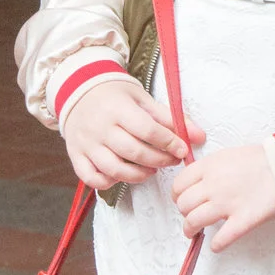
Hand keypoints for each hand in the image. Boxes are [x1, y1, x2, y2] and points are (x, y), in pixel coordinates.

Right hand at [60, 80, 189, 189]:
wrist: (79, 92)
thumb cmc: (117, 96)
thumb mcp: (143, 100)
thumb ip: (170, 118)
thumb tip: (199, 137)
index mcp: (118, 109)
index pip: (147, 130)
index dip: (168, 142)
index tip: (182, 150)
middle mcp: (100, 128)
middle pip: (133, 152)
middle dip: (158, 160)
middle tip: (172, 160)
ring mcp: (86, 144)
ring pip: (113, 169)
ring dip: (138, 175)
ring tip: (152, 170)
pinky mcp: (75, 156)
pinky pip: (92, 178)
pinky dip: (109, 182)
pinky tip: (124, 176)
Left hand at [173, 142, 274, 251]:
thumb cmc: (269, 158)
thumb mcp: (233, 154)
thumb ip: (214, 168)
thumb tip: (202, 182)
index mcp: (211, 165)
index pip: (179, 185)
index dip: (179, 195)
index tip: (184, 199)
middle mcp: (214, 185)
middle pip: (183, 205)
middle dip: (185, 212)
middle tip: (193, 214)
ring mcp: (227, 204)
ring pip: (193, 222)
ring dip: (191, 230)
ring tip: (196, 232)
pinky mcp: (243, 221)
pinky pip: (220, 240)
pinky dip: (216, 245)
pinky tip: (218, 244)